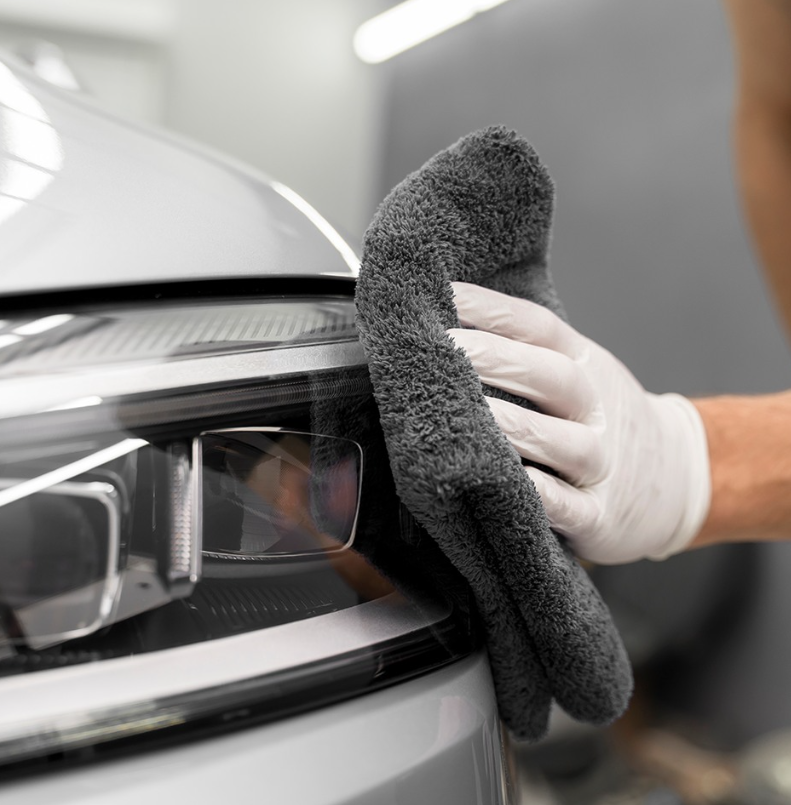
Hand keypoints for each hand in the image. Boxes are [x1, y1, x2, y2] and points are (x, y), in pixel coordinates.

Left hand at [448, 282, 710, 563]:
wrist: (675, 479)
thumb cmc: (596, 419)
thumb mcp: (578, 373)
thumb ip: (526, 352)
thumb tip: (450, 320)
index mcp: (586, 365)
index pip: (539, 328)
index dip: (492, 309)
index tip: (442, 295)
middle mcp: (597, 408)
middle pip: (550, 376)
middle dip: (493, 359)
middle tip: (437, 348)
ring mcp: (602, 463)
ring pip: (561, 442)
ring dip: (513, 426)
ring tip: (462, 414)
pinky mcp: (599, 516)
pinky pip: (570, 507)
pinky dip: (543, 496)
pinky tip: (508, 482)